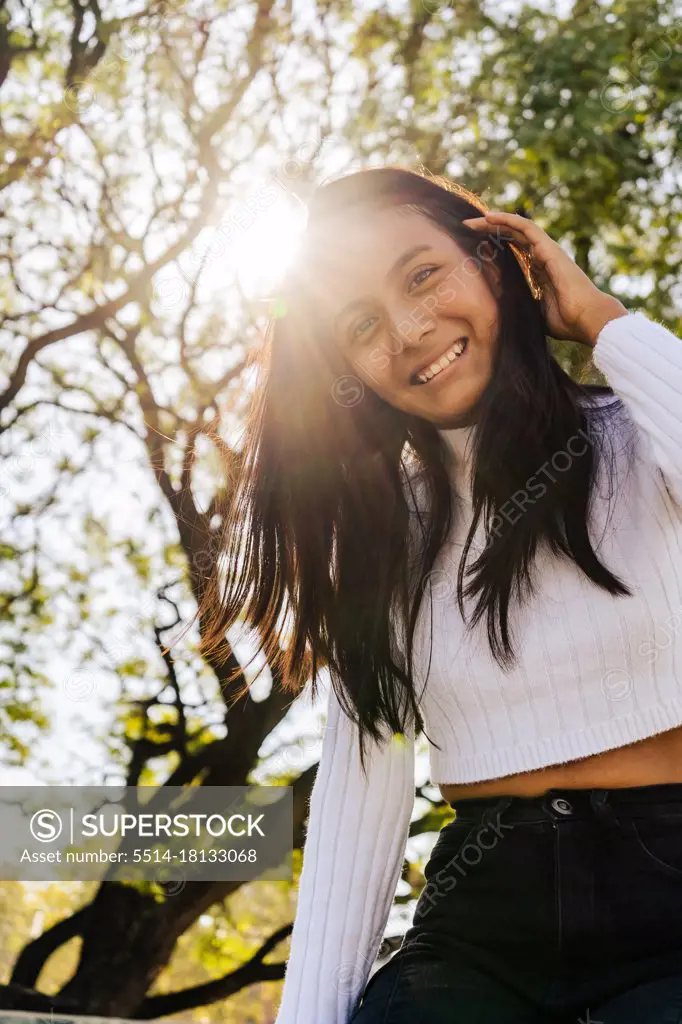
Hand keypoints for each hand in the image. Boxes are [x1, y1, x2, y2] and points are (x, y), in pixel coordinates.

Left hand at [461, 211, 627, 346]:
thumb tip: (498, 312)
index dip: (492, 248)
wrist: (586, 319)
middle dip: (488, 232)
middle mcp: (541, 258)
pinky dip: (508, 220)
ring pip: (516, 229)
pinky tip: (489, 217)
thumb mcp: (533, 314)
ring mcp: (546, 251)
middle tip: (466, 229)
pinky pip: (526, 228)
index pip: (511, 254)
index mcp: (538, 272)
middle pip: (511, 238)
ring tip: (473, 221)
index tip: (470, 248)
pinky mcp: (549, 248)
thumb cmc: (565, 322)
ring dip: (494, 222)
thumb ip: (519, 306)